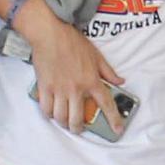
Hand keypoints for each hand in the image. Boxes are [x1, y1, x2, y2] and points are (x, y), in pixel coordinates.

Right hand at [23, 3, 121, 134]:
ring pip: (61, 117)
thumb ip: (108, 72)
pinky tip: (52, 113)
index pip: (106, 104)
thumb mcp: (96, 55)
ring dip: (64, 123)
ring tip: (65, 122)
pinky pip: (46, 109)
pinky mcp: (44, 87)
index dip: (114, 119)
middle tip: (79, 128)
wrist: (51, 34)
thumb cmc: (74, 42)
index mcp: (92, 80)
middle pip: (77, 118)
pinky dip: (49, 114)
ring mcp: (59, 89)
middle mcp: (76, 88)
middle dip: (78, 128)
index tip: (118, 130)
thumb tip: (120, 81)